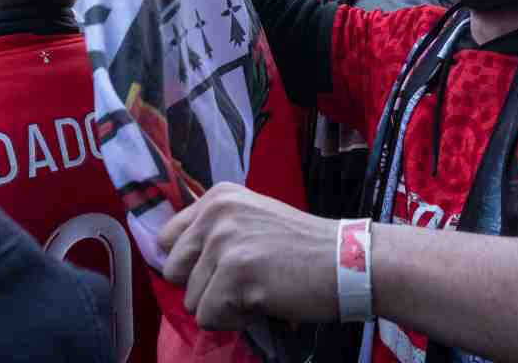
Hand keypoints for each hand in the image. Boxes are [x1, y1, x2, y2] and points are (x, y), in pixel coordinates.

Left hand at [158, 182, 337, 330]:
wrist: (350, 261)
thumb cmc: (303, 248)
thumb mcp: (252, 220)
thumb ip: (214, 232)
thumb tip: (173, 265)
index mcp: (218, 197)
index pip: (168, 241)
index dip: (194, 263)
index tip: (226, 265)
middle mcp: (217, 213)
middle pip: (174, 272)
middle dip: (205, 286)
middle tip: (246, 279)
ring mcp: (226, 241)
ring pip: (192, 300)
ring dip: (224, 305)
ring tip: (261, 287)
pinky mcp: (236, 272)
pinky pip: (209, 317)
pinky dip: (235, 320)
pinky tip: (265, 300)